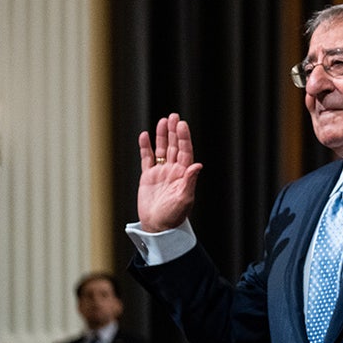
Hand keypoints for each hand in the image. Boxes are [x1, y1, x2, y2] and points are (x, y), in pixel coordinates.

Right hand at [137, 113, 202, 232]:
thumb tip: (197, 165)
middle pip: (175, 146)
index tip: (181, 124)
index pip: (185, 151)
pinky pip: (147, 158)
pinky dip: (146, 147)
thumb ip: (189, 181)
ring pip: (162, 149)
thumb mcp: (184, 198)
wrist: (158, 226)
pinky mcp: (148, 177)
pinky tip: (145, 136)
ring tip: (162, 121)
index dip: (184, 137)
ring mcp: (161, 172)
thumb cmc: (174, 215)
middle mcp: (174, 170)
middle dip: (174, 131)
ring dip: (162, 136)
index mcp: (184, 174)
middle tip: (174, 116)